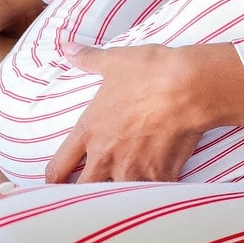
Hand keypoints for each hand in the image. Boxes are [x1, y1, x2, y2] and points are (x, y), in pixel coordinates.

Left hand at [44, 44, 208, 184]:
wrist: (189, 87)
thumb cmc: (150, 72)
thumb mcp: (114, 61)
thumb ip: (87, 59)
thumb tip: (67, 47)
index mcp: (89, 131)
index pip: (58, 168)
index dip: (54, 179)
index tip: (57, 182)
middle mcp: (106, 156)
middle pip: (83, 190)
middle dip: (86, 191)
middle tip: (94, 187)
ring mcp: (133, 169)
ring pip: (118, 195)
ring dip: (123, 189)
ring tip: (129, 186)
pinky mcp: (159, 176)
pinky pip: (153, 192)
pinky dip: (155, 188)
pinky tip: (160, 180)